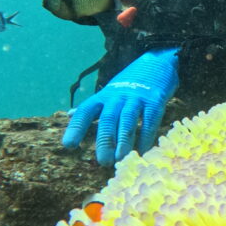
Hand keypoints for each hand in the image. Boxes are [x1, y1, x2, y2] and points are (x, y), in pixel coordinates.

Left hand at [63, 48, 179, 165]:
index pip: (85, 111)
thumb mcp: (107, 93)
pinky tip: (143, 151)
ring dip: (124, 140)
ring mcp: (136, 98)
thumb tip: (69, 114)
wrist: (156, 63)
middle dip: (105, 140)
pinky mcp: (155, 100)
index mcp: (103, 96)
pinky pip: (150, 120)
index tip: (69, 145)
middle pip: (108, 119)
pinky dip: (146, 136)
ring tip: (120, 159)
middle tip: (103, 161)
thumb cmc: (128, 84)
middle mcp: (117, 96)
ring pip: (128, 120)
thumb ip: (91, 107)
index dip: (76, 128)